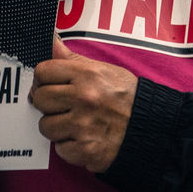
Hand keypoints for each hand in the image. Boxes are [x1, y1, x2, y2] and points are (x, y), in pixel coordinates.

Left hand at [30, 37, 137, 172]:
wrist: (153, 128)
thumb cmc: (128, 98)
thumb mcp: (104, 70)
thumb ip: (73, 59)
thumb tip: (52, 41)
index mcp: (86, 75)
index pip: (43, 71)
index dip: (43, 79)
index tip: (49, 85)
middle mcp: (84, 98)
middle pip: (40, 98)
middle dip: (48, 104)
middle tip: (62, 106)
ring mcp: (84, 125)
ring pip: (46, 126)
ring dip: (57, 127)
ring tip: (74, 123)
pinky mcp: (86, 150)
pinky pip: (60, 149)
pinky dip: (69, 147)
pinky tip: (83, 139)